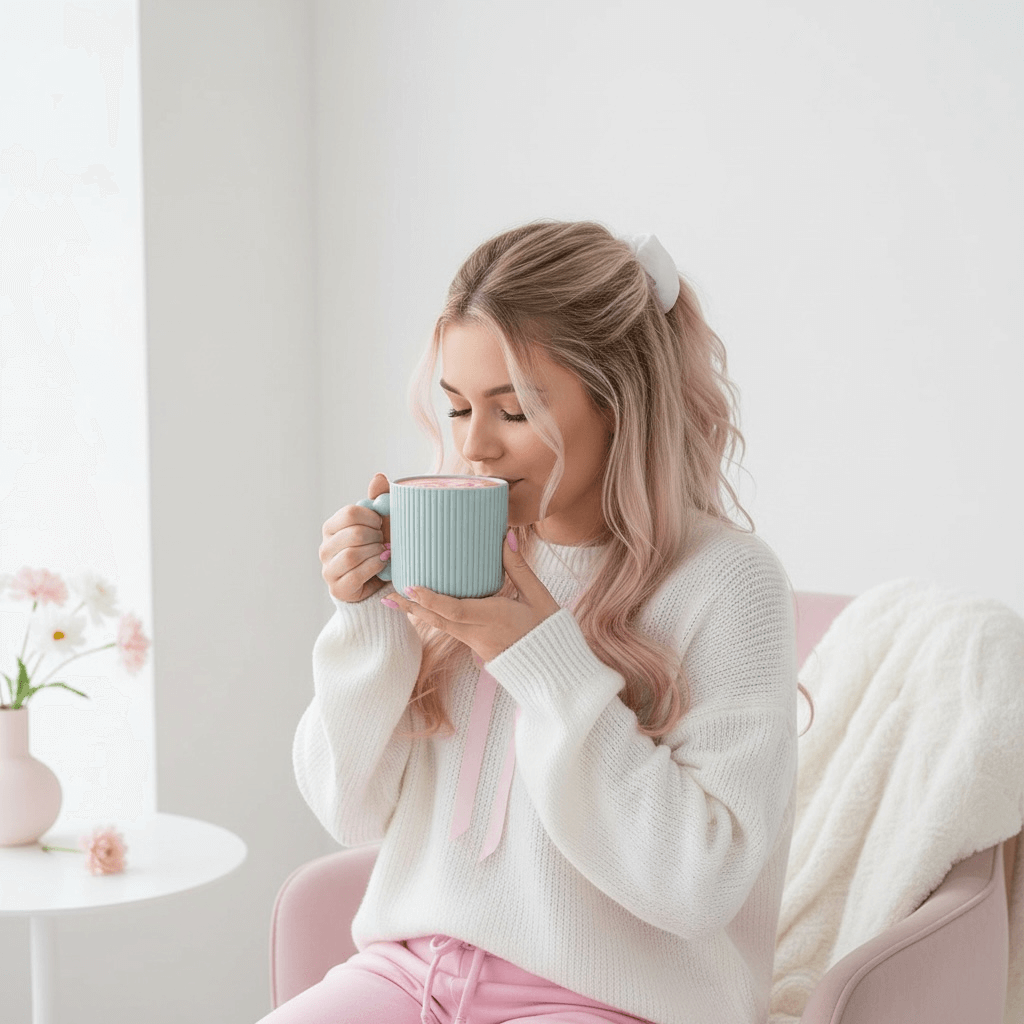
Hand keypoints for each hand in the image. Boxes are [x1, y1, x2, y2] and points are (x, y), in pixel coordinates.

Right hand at [319, 473, 390, 603]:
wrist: (379, 582)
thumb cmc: (378, 547)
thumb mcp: (380, 523)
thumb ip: (379, 500)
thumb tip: (379, 477)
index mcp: (332, 527)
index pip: (350, 513)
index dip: (371, 517)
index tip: (381, 523)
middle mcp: (325, 547)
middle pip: (354, 533)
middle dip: (376, 537)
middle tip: (384, 541)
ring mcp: (329, 569)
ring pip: (353, 554)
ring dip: (376, 552)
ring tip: (384, 553)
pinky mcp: (338, 587)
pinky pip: (356, 573)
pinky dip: (374, 567)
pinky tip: (382, 565)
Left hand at [384, 532, 560, 663]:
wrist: (553, 669)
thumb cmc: (548, 630)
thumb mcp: (538, 596)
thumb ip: (519, 567)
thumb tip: (505, 536)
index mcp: (494, 618)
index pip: (455, 610)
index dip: (431, 599)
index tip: (411, 586)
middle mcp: (479, 633)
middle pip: (437, 620)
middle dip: (411, 607)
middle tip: (386, 595)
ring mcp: (476, 643)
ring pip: (440, 626)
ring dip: (417, 613)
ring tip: (395, 601)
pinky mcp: (477, 647)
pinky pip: (450, 630)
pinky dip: (433, 618)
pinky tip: (423, 609)